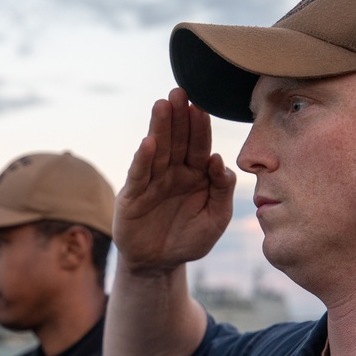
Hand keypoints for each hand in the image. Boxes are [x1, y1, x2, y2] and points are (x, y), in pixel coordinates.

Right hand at [115, 88, 236, 272]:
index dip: (201, 127)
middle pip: (177, 140)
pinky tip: (148, 143)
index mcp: (197, 173)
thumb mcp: (216, 218)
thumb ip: (222, 191)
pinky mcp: (133, 195)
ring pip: (157, 150)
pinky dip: (144, 159)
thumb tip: (220, 161)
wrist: (160, 263)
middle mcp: (173, 171)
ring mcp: (152, 181)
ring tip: (162, 105)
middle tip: (180, 91)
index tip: (202, 107)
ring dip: (160, 127)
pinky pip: (140, 175)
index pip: (200, 146)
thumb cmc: (190, 238)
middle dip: (179, 116)